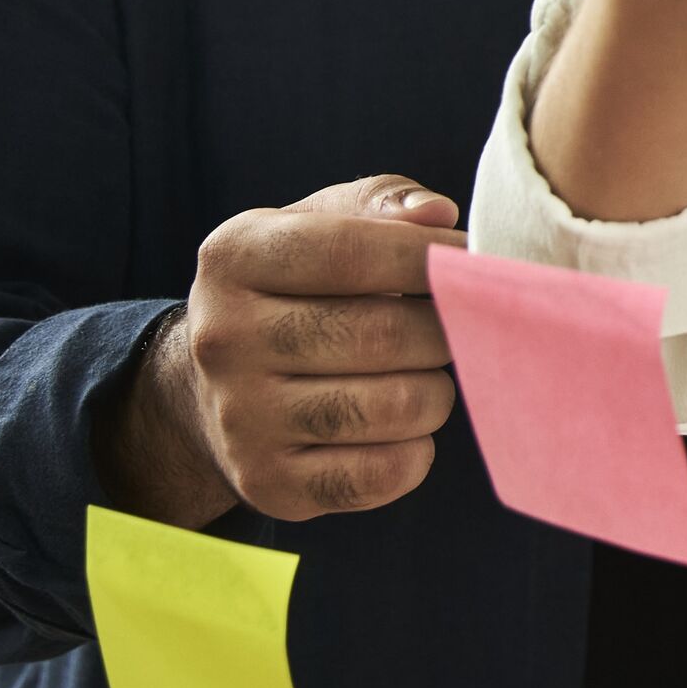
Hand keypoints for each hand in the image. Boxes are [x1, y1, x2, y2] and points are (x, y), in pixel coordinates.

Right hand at [95, 176, 463, 523]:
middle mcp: (224, 338)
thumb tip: (438, 215)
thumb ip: (384, 204)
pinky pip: (384, 473)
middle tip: (462, 325)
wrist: (210, 389)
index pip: (353, 252)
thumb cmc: (296, 287)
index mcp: (234, 257)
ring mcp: (240, 418)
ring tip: (427, 373)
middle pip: (383, 335)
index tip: (476, 259)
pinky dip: (417, 450)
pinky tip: (404, 427)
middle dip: (446, 328)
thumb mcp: (320, 223)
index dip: (430, 257)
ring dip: (438, 390)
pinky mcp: (268, 483)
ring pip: (396, 406)